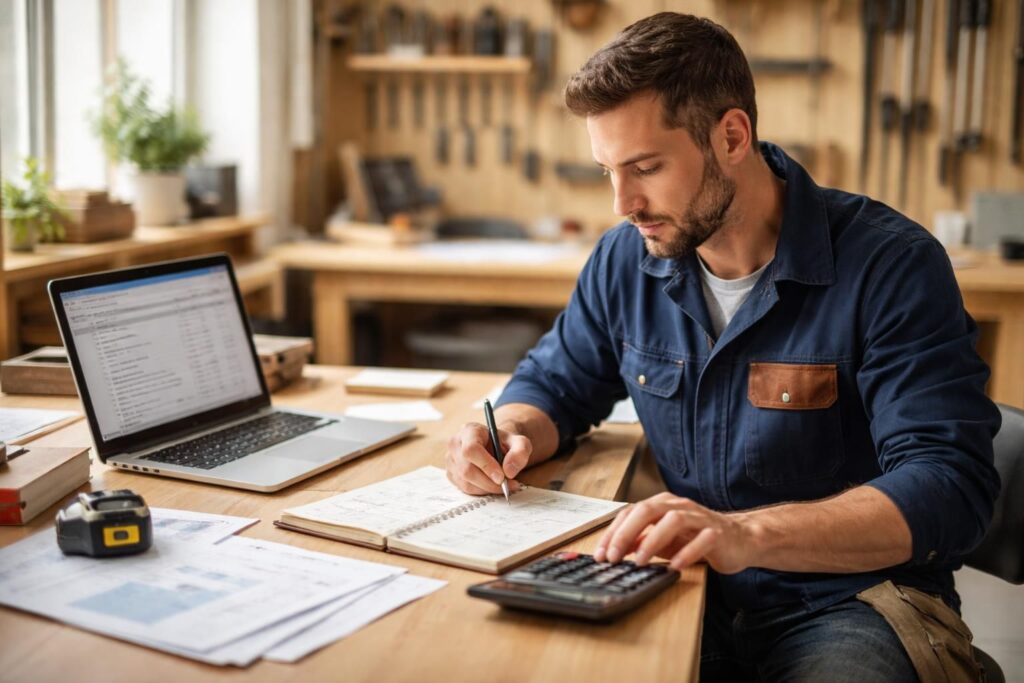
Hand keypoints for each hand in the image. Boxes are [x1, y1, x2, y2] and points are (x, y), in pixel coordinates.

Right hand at [445, 421, 530, 494]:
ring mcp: (451, 460)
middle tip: (508, 485)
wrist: (496, 447)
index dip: (486, 465)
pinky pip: (465, 489)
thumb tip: (509, 472)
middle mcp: (455, 444)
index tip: (502, 477)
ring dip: (487, 489)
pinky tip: (493, 485)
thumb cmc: (505, 444)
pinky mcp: (451, 474)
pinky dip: (482, 491)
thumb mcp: (520, 443)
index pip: (471, 449)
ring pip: (466, 482)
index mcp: (469, 430)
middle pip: (467, 470)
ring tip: (504, 485)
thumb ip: (520, 453)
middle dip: (489, 482)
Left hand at [594, 493, 756, 573]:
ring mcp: (699, 518)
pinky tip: (674, 567)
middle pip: (648, 510)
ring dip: (652, 540)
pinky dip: (686, 552)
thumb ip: (641, 541)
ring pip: (673, 520)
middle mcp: (679, 506)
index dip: (613, 533)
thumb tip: (616, 550)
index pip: (631, 512)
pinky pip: (701, 539)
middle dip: (627, 533)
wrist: (740, 539)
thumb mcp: (663, 540)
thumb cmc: (697, 538)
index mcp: (663, 504)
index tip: (601, 554)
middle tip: (614, 556)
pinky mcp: (717, 533)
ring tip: (640, 562)